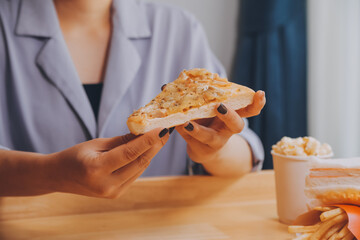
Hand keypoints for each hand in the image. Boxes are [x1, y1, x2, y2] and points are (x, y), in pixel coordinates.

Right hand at [46, 128, 168, 197]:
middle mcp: (106, 184)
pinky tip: (147, 150)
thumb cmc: (75, 156)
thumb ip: (121, 140)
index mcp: (97, 169)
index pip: (130, 153)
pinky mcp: (116, 194)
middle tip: (166, 131)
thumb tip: (144, 132)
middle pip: (139, 162)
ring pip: (140, 169)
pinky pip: (134, 175)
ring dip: (150, 153)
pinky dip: (142, 161)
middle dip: (155, 146)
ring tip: (159, 138)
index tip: (162, 129)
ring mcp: (112, 192)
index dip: (148, 140)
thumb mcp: (96, 144)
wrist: (60, 177)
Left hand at [176, 91, 264, 163]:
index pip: (249, 110)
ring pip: (210, 138)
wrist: (202, 149)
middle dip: (229, 115)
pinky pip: (192, 141)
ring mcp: (215, 142)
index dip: (257, 103)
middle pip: (236, 125)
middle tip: (220, 106)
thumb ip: (204, 95)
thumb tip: (190, 79)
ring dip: (199, 130)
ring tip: (187, 123)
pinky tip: (176, 124)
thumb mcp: (209, 108)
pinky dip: (182, 131)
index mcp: (233, 116)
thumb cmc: (208, 122)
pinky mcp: (201, 150)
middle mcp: (227, 130)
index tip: (260, 93)